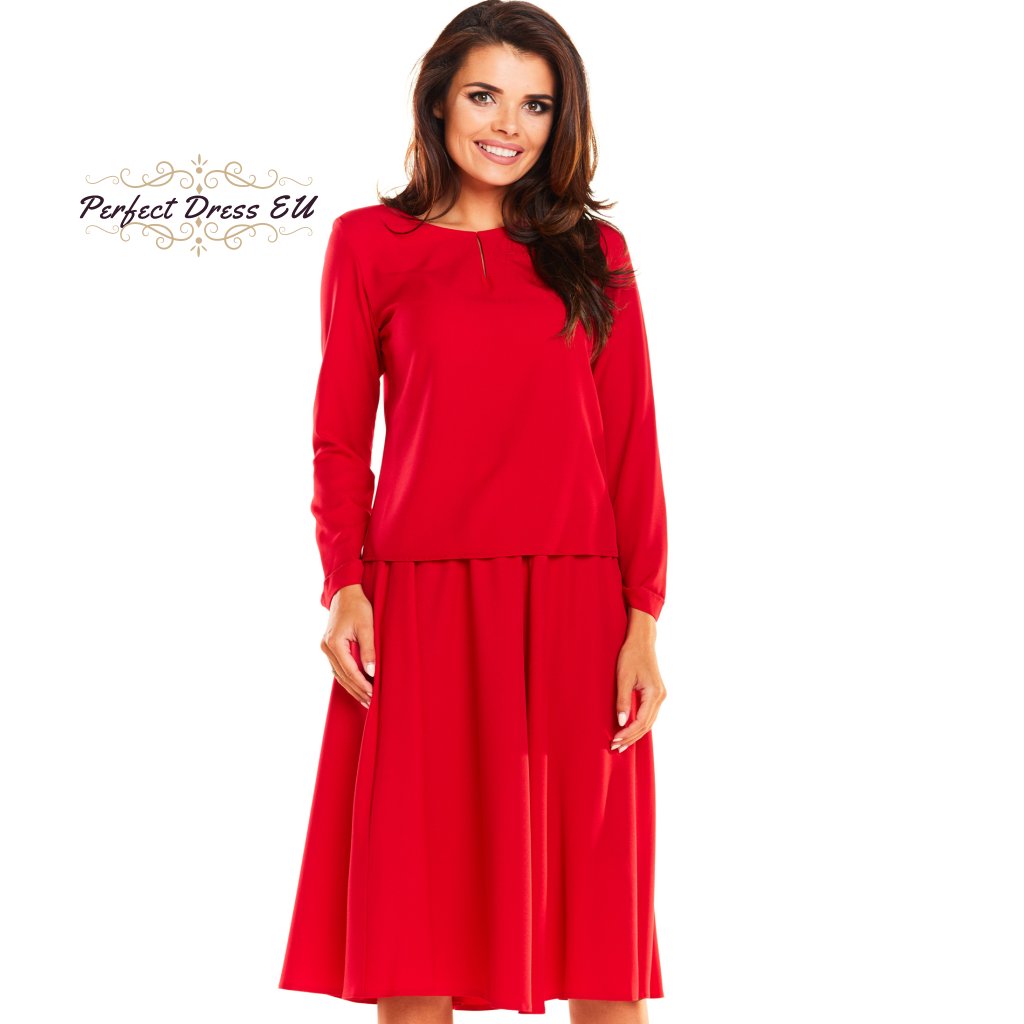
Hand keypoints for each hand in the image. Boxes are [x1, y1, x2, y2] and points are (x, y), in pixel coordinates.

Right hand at [321, 584, 376, 708]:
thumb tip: (372, 671)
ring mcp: (326, 648)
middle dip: (357, 690)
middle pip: (342, 676)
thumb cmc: (357, 607)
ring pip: (339, 674)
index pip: (349, 670)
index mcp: (334, 643)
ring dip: (352, 687)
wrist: (345, 593)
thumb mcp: (367, 626)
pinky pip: (338, 668)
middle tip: (370, 702)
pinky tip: (357, 686)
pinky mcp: (330, 647)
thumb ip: (368, 649)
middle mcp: (327, 648)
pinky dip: (348, 678)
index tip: (372, 693)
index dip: (361, 683)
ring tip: (365, 699)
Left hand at [610, 609, 666, 751]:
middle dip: (631, 738)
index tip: (615, 740)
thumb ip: (623, 700)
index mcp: (654, 693)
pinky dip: (639, 725)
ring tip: (621, 744)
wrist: (641, 641)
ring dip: (635, 734)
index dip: (628, 733)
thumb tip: (621, 722)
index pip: (642, 721)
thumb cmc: (631, 655)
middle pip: (647, 725)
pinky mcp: (656, 694)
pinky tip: (629, 731)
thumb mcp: (623, 677)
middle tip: (615, 747)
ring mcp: (660, 696)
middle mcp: (661, 697)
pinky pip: (649, 715)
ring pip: (649, 722)